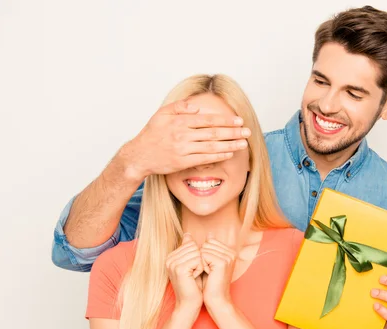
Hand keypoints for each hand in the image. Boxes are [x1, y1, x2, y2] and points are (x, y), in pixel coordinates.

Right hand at [118, 97, 249, 181]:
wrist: (139, 156)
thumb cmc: (152, 134)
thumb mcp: (161, 114)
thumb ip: (179, 107)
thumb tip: (197, 106)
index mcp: (179, 121)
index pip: (208, 120)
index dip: (225, 120)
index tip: (239, 120)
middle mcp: (182, 135)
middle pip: (213, 133)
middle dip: (233, 132)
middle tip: (247, 131)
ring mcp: (183, 149)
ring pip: (211, 146)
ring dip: (229, 145)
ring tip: (243, 143)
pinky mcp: (182, 162)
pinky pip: (204, 159)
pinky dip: (218, 156)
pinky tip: (229, 153)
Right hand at [165, 233, 204, 313]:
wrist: (189, 304)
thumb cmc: (194, 285)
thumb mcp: (192, 264)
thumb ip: (190, 249)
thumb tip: (188, 233)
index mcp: (171, 256)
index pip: (191, 243)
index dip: (197, 256)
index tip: (193, 269)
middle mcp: (169, 259)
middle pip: (194, 246)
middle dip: (200, 260)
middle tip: (194, 274)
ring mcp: (172, 263)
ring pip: (197, 252)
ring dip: (200, 265)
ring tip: (194, 276)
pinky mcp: (179, 269)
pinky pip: (198, 260)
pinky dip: (200, 269)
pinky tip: (194, 278)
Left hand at [201, 234, 236, 311]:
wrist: (216, 300)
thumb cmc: (211, 283)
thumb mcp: (210, 262)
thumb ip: (210, 247)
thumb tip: (209, 233)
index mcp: (230, 251)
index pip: (209, 242)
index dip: (204, 255)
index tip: (210, 268)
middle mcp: (231, 252)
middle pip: (206, 244)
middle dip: (202, 258)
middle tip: (209, 271)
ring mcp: (228, 256)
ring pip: (204, 249)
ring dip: (202, 262)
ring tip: (209, 273)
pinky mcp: (222, 262)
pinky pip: (203, 255)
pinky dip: (202, 265)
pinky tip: (208, 274)